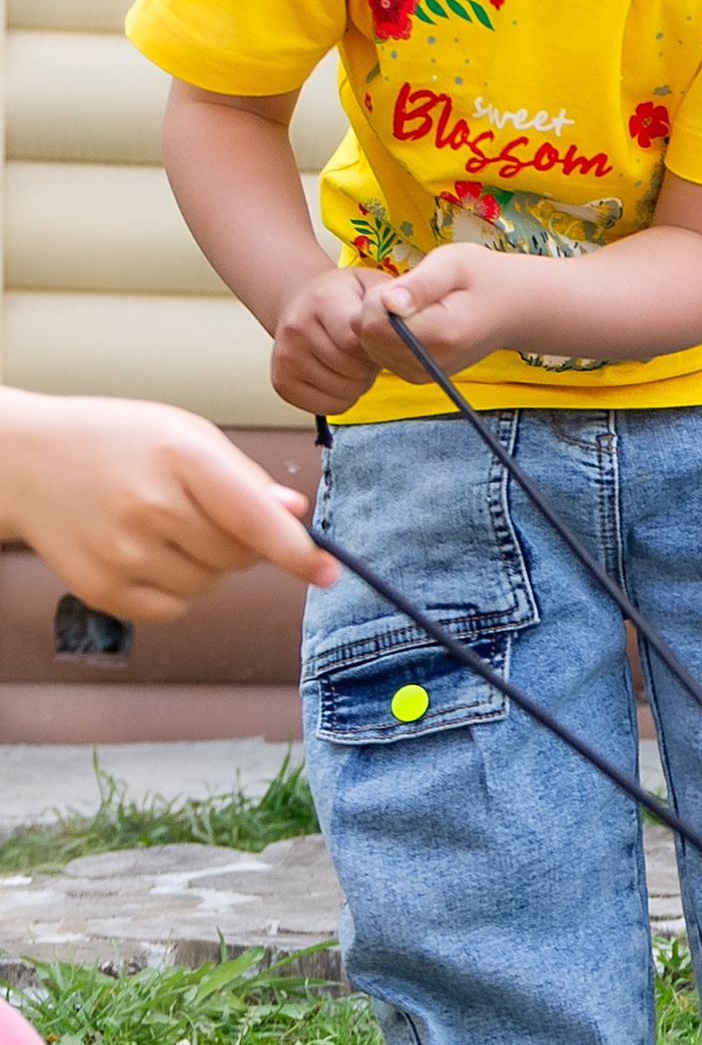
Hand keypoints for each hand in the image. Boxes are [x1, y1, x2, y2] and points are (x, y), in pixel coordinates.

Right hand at [0, 393, 332, 617]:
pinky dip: (174, 589)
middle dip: (238, 542)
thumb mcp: (184, 434)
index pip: (255, 519)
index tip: (329, 573)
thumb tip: (294, 515)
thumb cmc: (116, 441)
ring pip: (210, 586)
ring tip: (164, 526)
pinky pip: (175, 609)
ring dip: (205, 566)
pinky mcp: (102, 589)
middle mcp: (150, 507)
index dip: (298, 552)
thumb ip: (243, 477)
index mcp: (180, 458)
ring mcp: (122, 552)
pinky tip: (143, 550)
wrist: (27, 460)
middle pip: (239, 557)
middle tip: (198, 510)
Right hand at [269, 265, 394, 416]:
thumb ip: (392, 301)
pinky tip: (338, 375)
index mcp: (322, 299)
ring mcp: (285, 357)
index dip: (377, 348)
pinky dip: (342, 398)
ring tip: (352, 360)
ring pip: (344, 391)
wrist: (302, 303)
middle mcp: (296, 327)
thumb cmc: (347, 298)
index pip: (355, 341)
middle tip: (365, 350)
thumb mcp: (372, 285)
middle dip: (370, 365)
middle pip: (353, 369)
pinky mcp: (282, 383)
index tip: (379, 340)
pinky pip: (329, 407)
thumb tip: (406, 317)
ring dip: (359, 382)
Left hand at [357, 245, 532, 378]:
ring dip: (380, 322)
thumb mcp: (454, 264)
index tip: (403, 284)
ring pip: (369, 346)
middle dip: (376, 309)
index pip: (373, 323)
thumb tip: (388, 302)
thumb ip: (419, 284)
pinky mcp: (416, 376)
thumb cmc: (483, 278)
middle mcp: (429, 363)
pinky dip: (386, 335)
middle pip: (367, 337)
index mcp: (440, 334)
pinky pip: (379, 354)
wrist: (511, 311)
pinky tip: (411, 322)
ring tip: (413, 306)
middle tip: (408, 292)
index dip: (377, 298)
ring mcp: (421, 374)